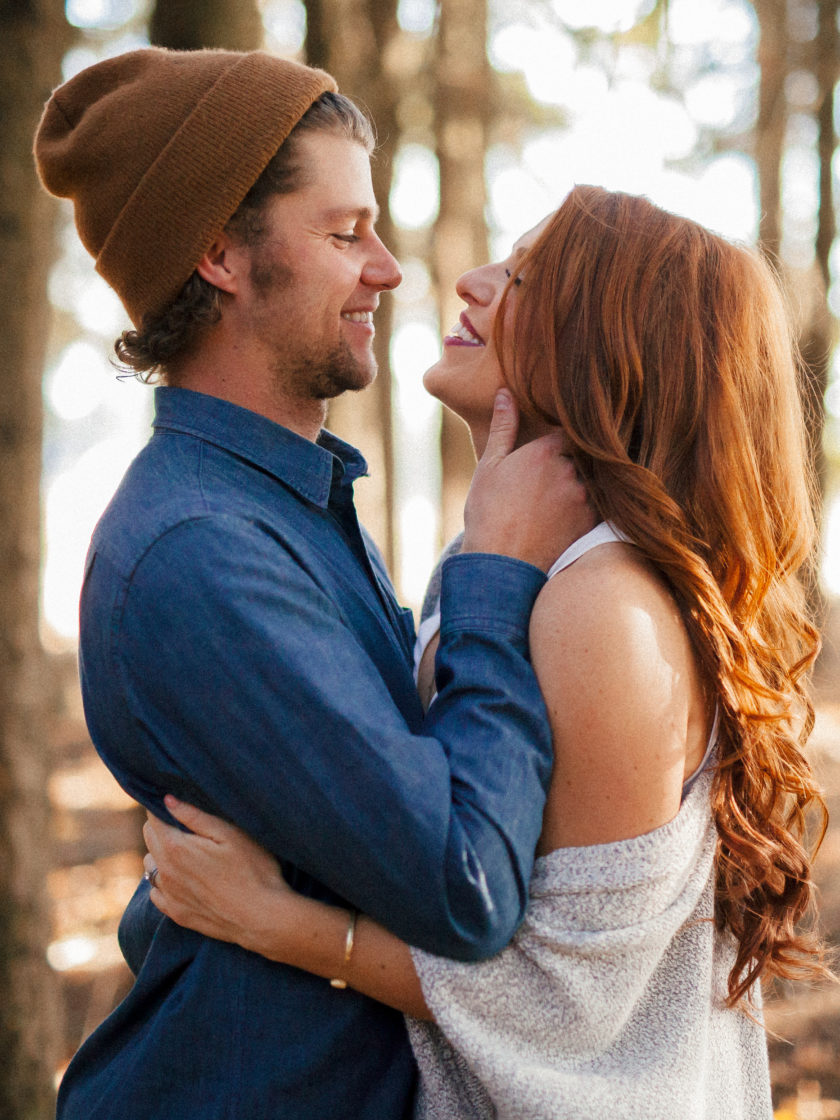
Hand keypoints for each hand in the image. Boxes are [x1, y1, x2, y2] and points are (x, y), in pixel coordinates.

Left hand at [143, 797, 292, 953]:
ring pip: (149, 865)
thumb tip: (167, 799)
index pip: (153, 819)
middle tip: (187, 824)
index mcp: (176, 848)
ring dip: (160, 854)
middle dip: (161, 826)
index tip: (176, 803)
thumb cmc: (253, 869)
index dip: (162, 807)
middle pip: (149, 838)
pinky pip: (156, 892)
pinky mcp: (177, 914)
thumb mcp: (230, 834)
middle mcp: (165, 872)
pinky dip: (164, 881)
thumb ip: (195, 816)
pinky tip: (184, 878)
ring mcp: (169, 896)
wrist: (262, 917)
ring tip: (186, 851)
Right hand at [462, 390, 595, 571]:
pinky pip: (598, 504)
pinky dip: (588, 507)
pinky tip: (566, 518)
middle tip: (550, 482)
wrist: (500, 564)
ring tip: (555, 502)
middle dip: (571, 462)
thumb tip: (506, 393)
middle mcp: (570, 469)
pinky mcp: (592, 521)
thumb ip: (503, 427)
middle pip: (582, 455)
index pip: (567, 432)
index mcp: (544, 451)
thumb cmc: (488, 514)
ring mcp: (585, 496)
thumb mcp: (489, 466)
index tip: (553, 448)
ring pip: (591, 480)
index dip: (561, 440)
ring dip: (580, 485)